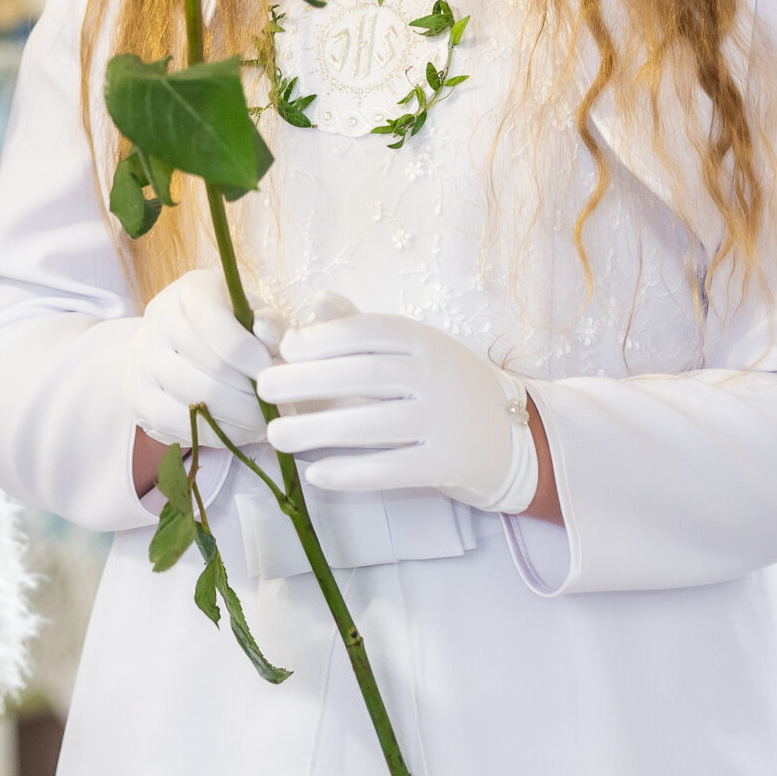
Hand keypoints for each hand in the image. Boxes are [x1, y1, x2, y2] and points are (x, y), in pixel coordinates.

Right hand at [124, 266, 270, 447]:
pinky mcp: (137, 397)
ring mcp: (142, 360)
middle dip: (252, 396)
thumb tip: (268, 337)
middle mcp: (158, 320)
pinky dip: (214, 435)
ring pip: (195, 400)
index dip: (253, 357)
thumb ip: (269, 324)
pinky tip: (237, 432)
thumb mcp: (252, 316)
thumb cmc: (225, 327)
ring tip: (264, 423)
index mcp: (191, 292)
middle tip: (278, 409)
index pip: (220, 328)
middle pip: (211, 369)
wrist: (170, 346)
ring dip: (238, 420)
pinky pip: (178, 426)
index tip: (275, 375)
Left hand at [257, 313, 536, 512]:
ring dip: (317, 429)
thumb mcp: (415, 348)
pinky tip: (315, 474)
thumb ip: (362, 327)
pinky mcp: (446, 465)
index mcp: (427, 341)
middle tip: (264, 389)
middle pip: (363, 376)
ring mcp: (444, 422)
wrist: (512, 436)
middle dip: (306, 382)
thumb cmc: (445, 386)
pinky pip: (391, 470)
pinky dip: (350, 473)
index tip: (284, 348)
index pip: (368, 332)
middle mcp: (438, 377)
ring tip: (276, 434)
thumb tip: (314, 301)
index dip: (322, 338)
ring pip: (372, 425)